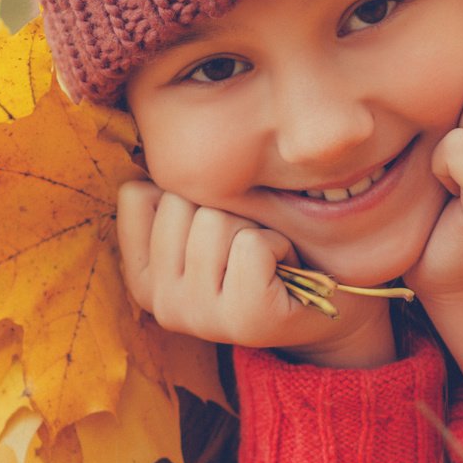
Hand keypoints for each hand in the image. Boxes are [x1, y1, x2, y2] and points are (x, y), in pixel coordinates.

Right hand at [116, 183, 395, 367]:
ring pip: (215, 220)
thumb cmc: (262, 257)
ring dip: (254, 228)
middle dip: (225, 211)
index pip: (136, 195)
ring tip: (267, 261)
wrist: (326, 312)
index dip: (187, 196)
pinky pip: (251, 244)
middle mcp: (163, 304)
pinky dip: (278, 246)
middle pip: (179, 203)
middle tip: (248, 249)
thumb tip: (158, 143)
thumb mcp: (201, 225)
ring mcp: (201, 317)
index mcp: (142, 280)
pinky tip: (284, 273)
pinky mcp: (245, 318)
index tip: (212, 231)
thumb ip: (168, 196)